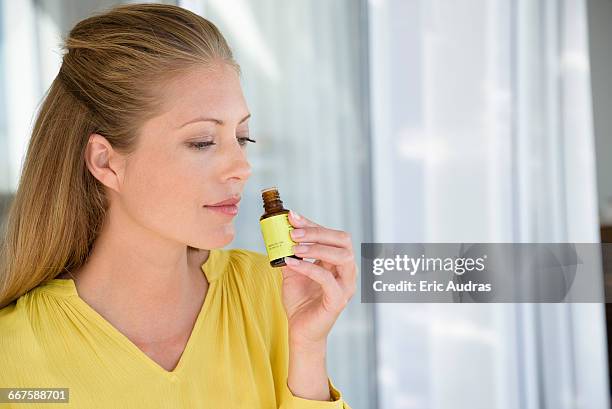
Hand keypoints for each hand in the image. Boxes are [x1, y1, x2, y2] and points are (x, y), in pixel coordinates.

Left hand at [280, 210, 356, 348]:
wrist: (300, 331)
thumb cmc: (300, 301)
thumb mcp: (292, 272)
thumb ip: (290, 253)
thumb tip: (279, 232)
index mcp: (338, 262)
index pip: (332, 235)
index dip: (312, 224)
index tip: (292, 217)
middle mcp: (347, 271)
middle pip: (343, 241)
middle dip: (317, 232)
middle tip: (293, 231)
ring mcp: (345, 286)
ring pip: (342, 257)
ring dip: (316, 248)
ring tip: (294, 247)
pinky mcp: (337, 300)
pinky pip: (327, 279)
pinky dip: (308, 268)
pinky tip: (291, 263)